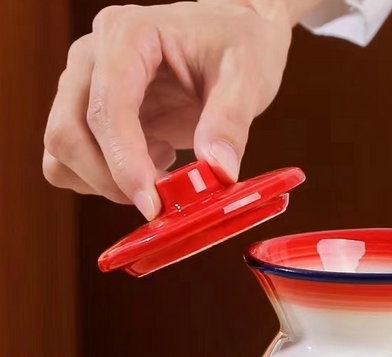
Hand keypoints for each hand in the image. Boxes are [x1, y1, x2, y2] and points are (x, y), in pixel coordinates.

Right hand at [42, 0, 304, 218]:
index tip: (153, 204)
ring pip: (61, 153)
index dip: (124, 163)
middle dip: (111, 181)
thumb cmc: (238, 44)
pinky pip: (72, 162)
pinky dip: (104, 181)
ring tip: (163, 166)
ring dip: (105, 183)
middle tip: (163, 199)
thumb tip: (218, 172)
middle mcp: (92, 58)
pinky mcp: (91, 115)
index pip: (106, 108)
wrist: (234, 35)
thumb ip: (231, 122)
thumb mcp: (248, 77)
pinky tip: (153, 161)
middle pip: (67, 134)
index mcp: (126, 36)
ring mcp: (85, 87)